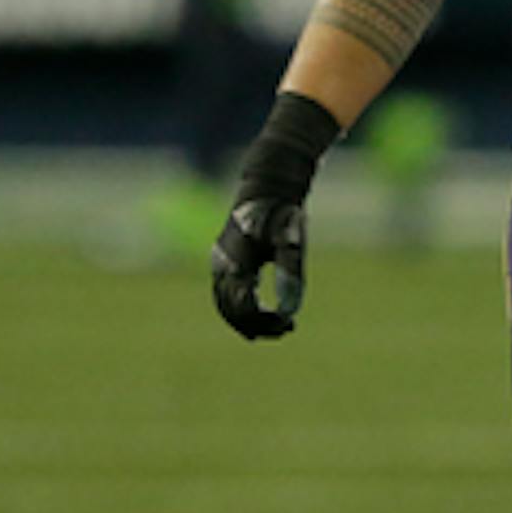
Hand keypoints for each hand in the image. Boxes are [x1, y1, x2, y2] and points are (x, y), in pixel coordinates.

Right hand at [208, 91, 337, 341]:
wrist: (269, 182)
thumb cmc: (283, 210)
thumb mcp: (291, 242)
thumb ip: (290, 275)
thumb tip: (290, 311)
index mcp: (236, 262)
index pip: (244, 309)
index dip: (265, 323)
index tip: (290, 325)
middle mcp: (222, 264)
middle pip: (231, 311)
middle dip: (256, 326)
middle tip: (286, 330)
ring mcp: (220, 261)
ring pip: (225, 303)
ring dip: (247, 319)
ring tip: (274, 329)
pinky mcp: (225, 257)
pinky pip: (226, 291)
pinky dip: (240, 306)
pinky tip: (261, 311)